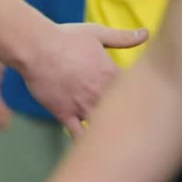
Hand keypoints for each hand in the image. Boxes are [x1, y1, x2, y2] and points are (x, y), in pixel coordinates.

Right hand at [21, 23, 147, 137]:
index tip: (139, 100)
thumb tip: (146, 34)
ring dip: (110, 133)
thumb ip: (123, 38)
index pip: (135, 93)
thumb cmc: (65, 38)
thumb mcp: (97, 34)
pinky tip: (92, 147)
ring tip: (117, 141)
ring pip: (102, 127)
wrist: (36, 48)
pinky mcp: (65, 114)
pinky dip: (86, 142)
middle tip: (132, 125)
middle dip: (127, 119)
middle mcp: (100, 94)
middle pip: (123, 115)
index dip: (139, 98)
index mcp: (111, 75)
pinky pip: (78, 135)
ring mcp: (82, 106)